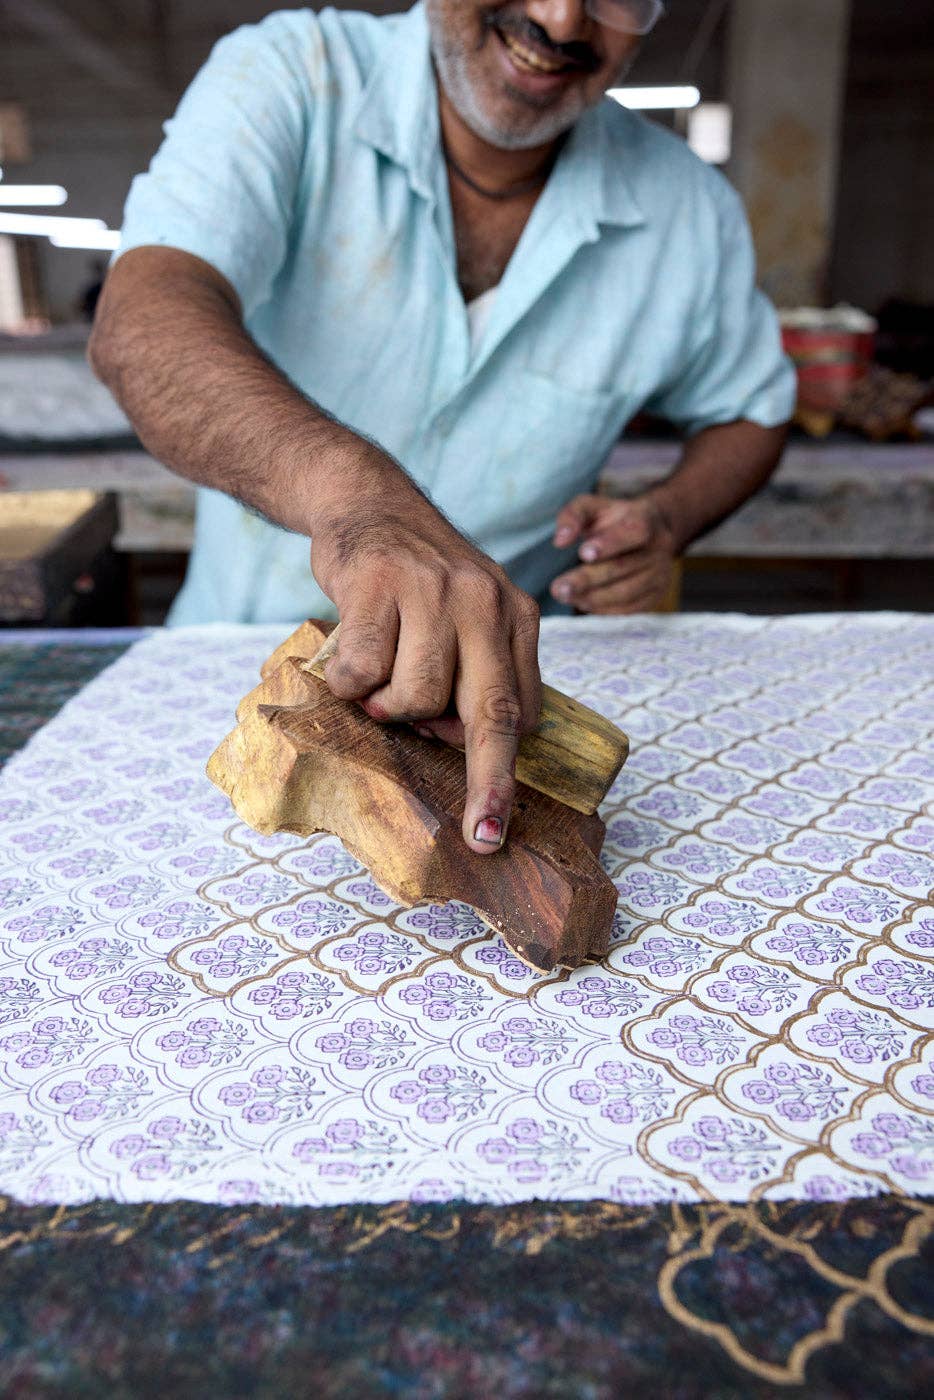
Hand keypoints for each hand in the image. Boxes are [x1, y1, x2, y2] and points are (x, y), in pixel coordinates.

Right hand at [309, 454, 540, 854]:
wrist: (368, 502)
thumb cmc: (417, 582)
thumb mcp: (471, 615)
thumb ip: (478, 674)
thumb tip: (465, 747)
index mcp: (517, 616)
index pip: (525, 711)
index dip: (506, 769)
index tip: (495, 820)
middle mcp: (485, 602)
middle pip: (492, 713)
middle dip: (490, 783)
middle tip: (483, 836)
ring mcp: (434, 590)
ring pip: (417, 697)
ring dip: (386, 706)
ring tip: (375, 676)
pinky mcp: (381, 583)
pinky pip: (364, 670)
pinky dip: (349, 681)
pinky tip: (349, 655)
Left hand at [550, 492, 678, 613]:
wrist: (653, 531)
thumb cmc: (614, 519)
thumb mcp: (592, 506)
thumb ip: (573, 516)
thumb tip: (560, 540)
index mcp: (645, 519)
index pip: (633, 532)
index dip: (609, 544)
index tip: (582, 554)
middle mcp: (659, 547)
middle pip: (622, 567)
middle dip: (587, 580)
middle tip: (558, 589)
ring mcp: (661, 573)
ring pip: (626, 593)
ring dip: (592, 598)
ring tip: (565, 596)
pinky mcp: (656, 595)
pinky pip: (629, 609)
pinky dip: (603, 610)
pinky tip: (583, 603)